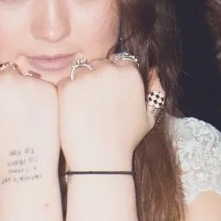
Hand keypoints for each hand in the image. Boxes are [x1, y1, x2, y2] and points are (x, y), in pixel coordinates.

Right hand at [0, 56, 59, 175]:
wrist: (24, 161)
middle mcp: (7, 77)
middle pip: (7, 69)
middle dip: (7, 83)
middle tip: (9, 110)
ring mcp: (30, 82)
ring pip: (25, 77)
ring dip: (24, 89)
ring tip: (22, 115)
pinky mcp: (49, 89)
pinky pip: (42, 86)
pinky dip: (40, 97)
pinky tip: (36, 116)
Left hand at [58, 54, 157, 170]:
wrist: (101, 159)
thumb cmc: (125, 141)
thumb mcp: (149, 117)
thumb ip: (155, 92)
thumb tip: (154, 72)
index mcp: (130, 74)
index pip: (120, 61)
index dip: (113, 77)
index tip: (109, 93)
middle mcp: (110, 71)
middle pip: (99, 64)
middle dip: (96, 78)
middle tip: (94, 104)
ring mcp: (87, 77)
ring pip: (80, 71)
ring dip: (81, 84)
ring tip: (84, 109)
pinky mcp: (67, 87)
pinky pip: (64, 83)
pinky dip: (66, 95)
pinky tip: (73, 113)